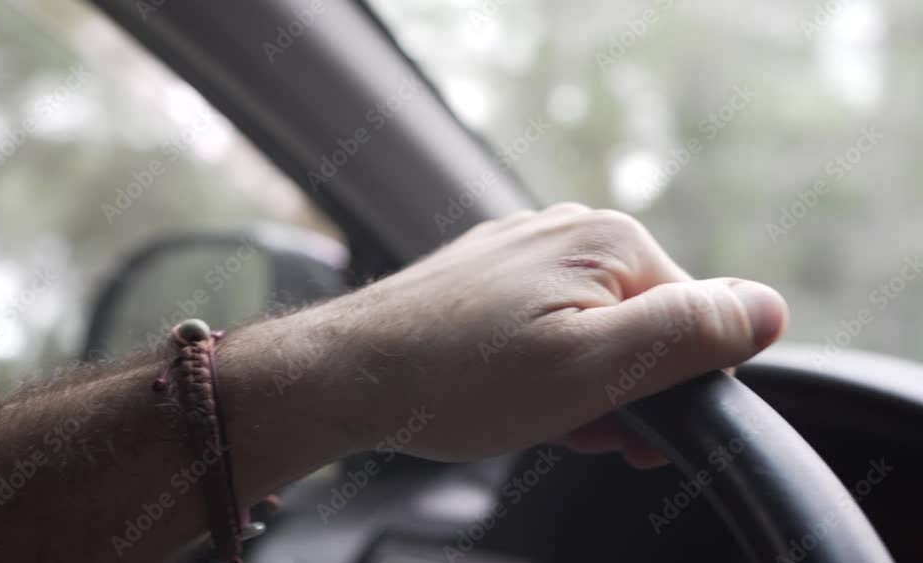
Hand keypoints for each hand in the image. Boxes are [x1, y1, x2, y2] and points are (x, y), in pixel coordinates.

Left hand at [229, 204, 787, 469]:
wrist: (349, 374)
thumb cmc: (460, 377)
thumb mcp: (591, 367)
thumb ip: (686, 334)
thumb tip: (767, 309)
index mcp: (611, 242)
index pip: (696, 320)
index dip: (671, 388)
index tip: (625, 427)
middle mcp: (572, 231)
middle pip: (644, 325)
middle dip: (623, 390)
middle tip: (577, 428)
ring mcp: (528, 251)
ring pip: (595, 332)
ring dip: (584, 388)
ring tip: (538, 417)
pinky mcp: (495, 276)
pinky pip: (550, 326)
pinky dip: (548, 370)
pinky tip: (517, 397)